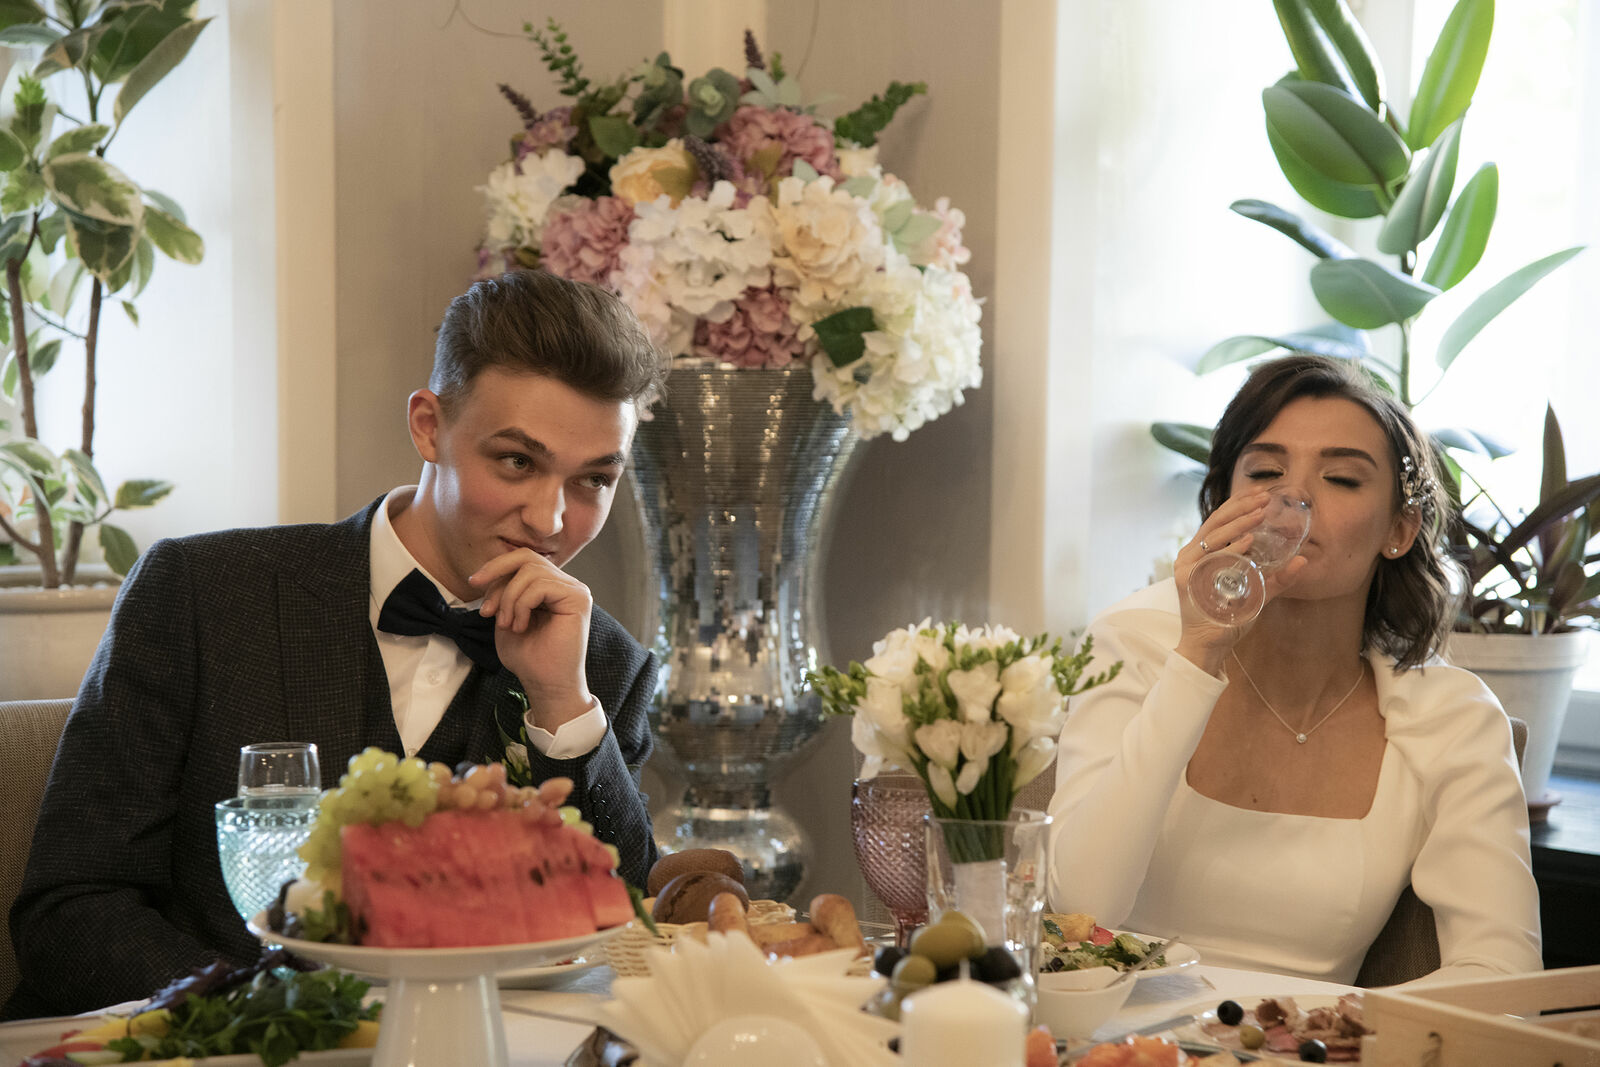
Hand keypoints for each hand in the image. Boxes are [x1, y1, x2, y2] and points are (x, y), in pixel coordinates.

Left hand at [469, 549, 594, 729]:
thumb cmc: (528, 658)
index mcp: (550, 586)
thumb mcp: (506, 617)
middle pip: (526, 557)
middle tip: (485, 603)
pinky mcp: (579, 599)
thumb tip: (490, 571)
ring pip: (530, 571)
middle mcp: (565, 584)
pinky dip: (521, 605)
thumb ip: (503, 592)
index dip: (495, 567)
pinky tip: (521, 626)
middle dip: (497, 573)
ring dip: (509, 599)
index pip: (521, 560)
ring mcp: (575, 590)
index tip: (473, 586)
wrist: (546, 685)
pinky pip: (540, 585)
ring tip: (508, 625)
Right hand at [1174, 490, 1307, 674]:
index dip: (1239, 505)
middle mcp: (1190, 556)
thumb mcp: (1257, 593)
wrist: (1209, 646)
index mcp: (1201, 554)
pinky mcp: (1187, 579)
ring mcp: (1186, 567)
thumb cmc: (1229, 618)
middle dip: (1241, 508)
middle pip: (1214, 523)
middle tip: (1265, 498)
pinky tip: (1249, 541)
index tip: (1261, 493)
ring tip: (1260, 514)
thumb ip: (1277, 577)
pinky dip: (1231, 548)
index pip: (1219, 521)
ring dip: (1239, 523)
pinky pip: (1210, 559)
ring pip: (1212, 536)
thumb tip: (1303, 560)